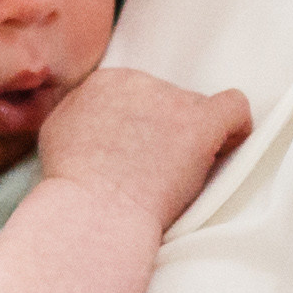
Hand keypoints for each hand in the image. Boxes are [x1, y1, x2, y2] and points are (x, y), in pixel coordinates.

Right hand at [37, 68, 252, 232]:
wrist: (94, 211)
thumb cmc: (73, 187)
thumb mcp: (57, 132)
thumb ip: (80, 113)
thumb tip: (97, 117)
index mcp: (105, 82)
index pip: (137, 94)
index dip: (139, 127)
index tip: (134, 156)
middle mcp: (140, 82)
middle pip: (167, 101)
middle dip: (164, 133)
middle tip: (154, 171)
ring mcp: (173, 100)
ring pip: (196, 111)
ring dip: (191, 139)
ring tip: (177, 176)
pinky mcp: (201, 123)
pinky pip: (235, 108)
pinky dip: (236, 129)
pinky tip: (226, 149)